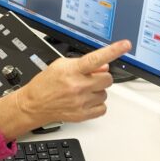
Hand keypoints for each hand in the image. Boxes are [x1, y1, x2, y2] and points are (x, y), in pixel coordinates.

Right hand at [0, 39, 131, 139]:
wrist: (34, 104)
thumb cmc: (45, 84)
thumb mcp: (61, 65)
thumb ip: (84, 64)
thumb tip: (103, 65)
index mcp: (72, 71)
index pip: (96, 59)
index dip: (113, 51)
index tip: (125, 45)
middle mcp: (78, 86)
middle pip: (107, 78)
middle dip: (101, 77)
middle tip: (89, 78)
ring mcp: (81, 102)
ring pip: (105, 93)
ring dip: (97, 91)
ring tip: (82, 91)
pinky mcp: (83, 115)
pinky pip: (103, 108)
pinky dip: (97, 104)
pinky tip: (85, 101)